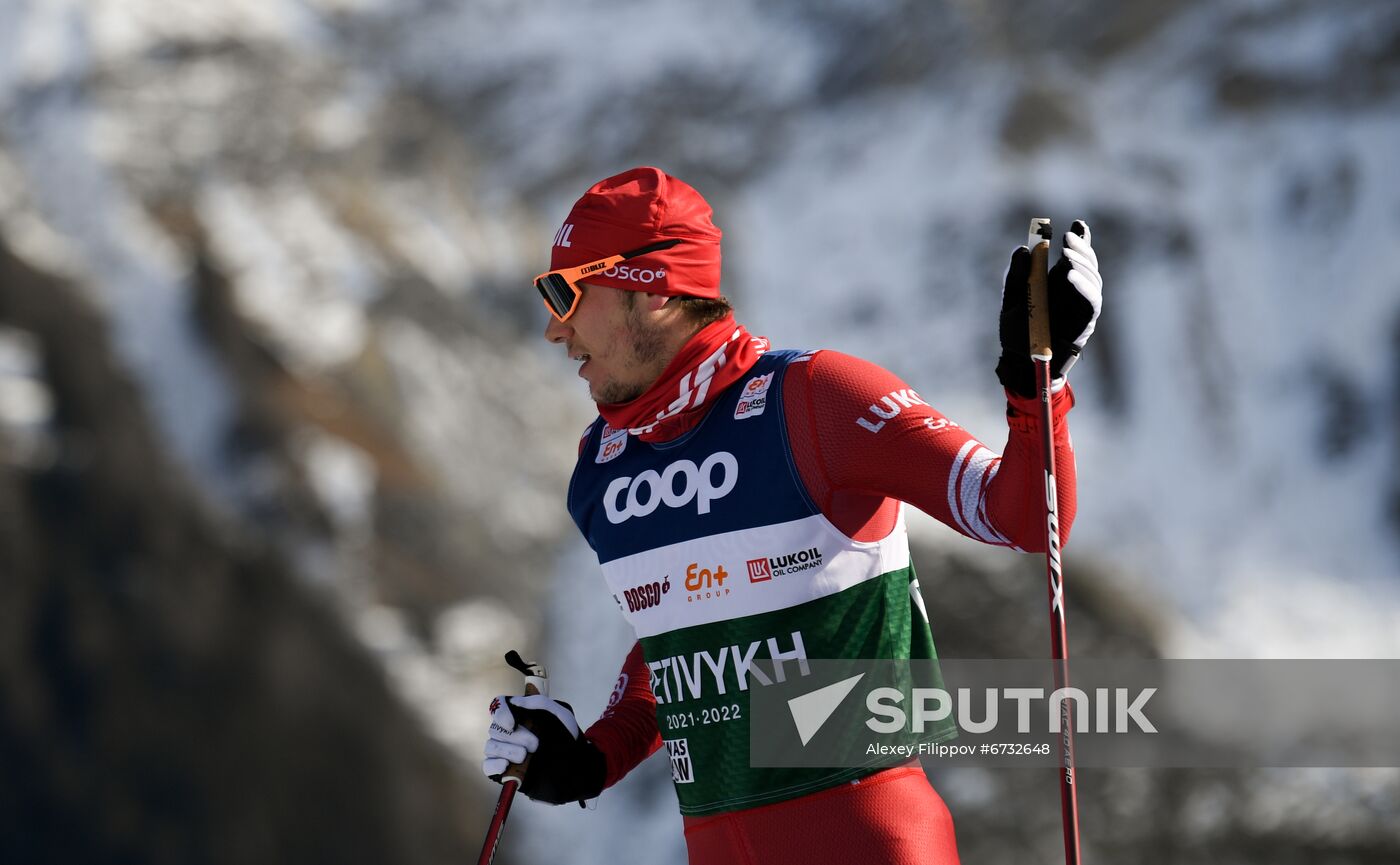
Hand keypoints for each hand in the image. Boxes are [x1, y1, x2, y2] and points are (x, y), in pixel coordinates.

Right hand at [482, 693, 606, 805]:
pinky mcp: (504, 771)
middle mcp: (510, 733)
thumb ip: (540, 703)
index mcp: (520, 716)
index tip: (512, 722)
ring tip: (526, 756)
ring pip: (491, 747)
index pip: (499, 706)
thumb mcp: (561, 715)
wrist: (575, 767)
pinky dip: (494, 765)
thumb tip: (515, 702)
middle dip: (515, 737)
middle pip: (495, 729)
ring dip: (507, 751)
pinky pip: (488, 766)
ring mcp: (505, 752)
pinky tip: (507, 766)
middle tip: (535, 744)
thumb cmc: (567, 738)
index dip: (501, 713)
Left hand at [996, 220, 1102, 398]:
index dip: (1081, 238)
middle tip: (1067, 237)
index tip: (1077, 223)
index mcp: (1058, 281)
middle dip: (1081, 247)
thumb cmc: (1017, 333)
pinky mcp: (1085, 321)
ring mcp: (1081, 305)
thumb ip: (1017, 275)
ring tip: (1067, 255)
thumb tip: (1022, 248)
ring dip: (1082, 263)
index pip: (1074, 256)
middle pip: (1087, 263)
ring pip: (1093, 278)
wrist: (1021, 364)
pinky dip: (1083, 287)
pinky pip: (1091, 301)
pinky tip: (1070, 275)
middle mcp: (1074, 290)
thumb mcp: (1012, 300)